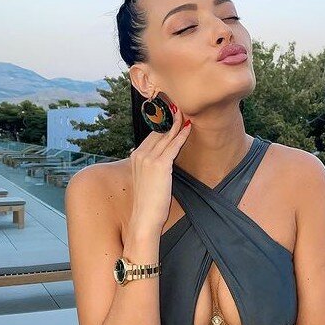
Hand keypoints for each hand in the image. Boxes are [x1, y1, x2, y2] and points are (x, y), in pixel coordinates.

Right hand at [129, 102, 191, 230]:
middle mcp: (140, 154)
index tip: (172, 113)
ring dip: (177, 123)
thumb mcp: (146, 180)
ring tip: (185, 112)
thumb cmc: (148, 203)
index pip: (152, 135)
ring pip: (166, 136)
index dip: (163, 124)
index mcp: (135, 156)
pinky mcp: (160, 165)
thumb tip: (162, 162)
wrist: (144, 218)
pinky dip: (181, 135)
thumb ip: (151, 167)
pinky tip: (188, 127)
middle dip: (170, 119)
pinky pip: (173, 146)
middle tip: (180, 106)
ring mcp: (148, 159)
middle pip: (158, 132)